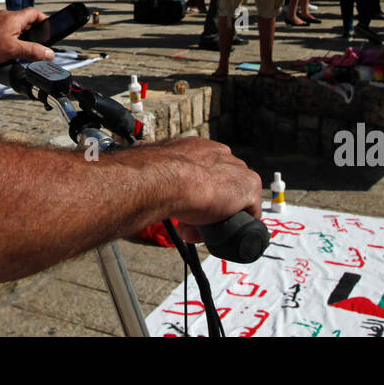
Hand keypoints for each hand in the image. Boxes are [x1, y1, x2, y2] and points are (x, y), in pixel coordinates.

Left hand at [0, 7, 53, 68]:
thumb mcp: (13, 51)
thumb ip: (33, 51)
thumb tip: (48, 53)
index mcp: (13, 18)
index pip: (35, 13)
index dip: (45, 20)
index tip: (50, 29)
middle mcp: (5, 17)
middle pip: (27, 21)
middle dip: (35, 33)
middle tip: (39, 45)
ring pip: (17, 28)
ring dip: (23, 38)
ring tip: (24, 51)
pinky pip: (8, 32)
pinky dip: (13, 41)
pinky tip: (10, 52)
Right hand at [147, 137, 263, 242]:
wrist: (167, 178)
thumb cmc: (154, 173)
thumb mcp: (151, 166)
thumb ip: (152, 165)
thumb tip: (132, 158)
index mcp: (199, 148)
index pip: (207, 171)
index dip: (198, 192)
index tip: (186, 206)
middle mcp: (221, 155)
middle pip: (223, 186)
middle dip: (209, 206)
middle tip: (190, 223)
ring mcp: (237, 170)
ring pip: (235, 199)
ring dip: (221, 217)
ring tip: (200, 232)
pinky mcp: (249, 188)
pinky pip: (251, 212)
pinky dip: (238, 226)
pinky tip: (226, 236)